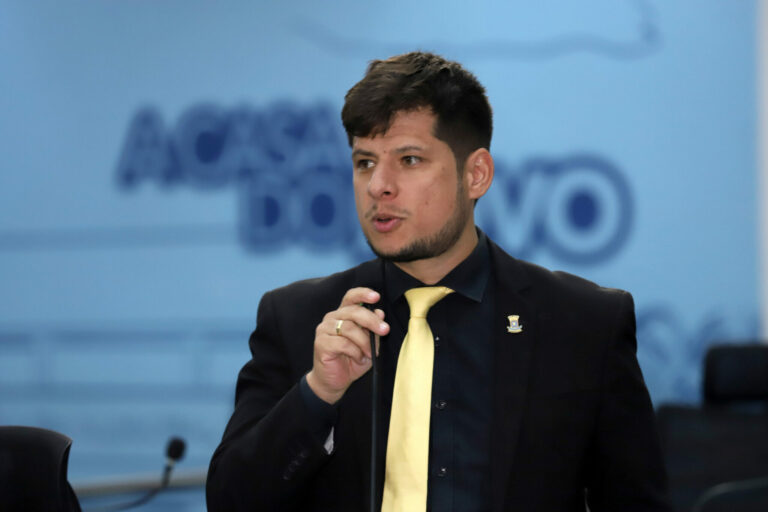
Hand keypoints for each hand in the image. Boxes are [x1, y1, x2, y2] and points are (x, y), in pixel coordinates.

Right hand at [306, 287, 388, 403]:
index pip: (351, 297)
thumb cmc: (352, 361)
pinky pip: (343, 343)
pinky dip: (355, 351)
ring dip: (364, 342)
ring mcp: (324, 329)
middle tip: (385, 330)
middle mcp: (332, 318)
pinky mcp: (321, 343)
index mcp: (343, 314)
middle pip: (354, 311)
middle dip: (372, 320)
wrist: (334, 382)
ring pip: (349, 328)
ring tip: (369, 353)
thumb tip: (380, 313)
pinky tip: (358, 358)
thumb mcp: (369, 345)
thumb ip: (374, 330)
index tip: (376, 297)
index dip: (363, 294)